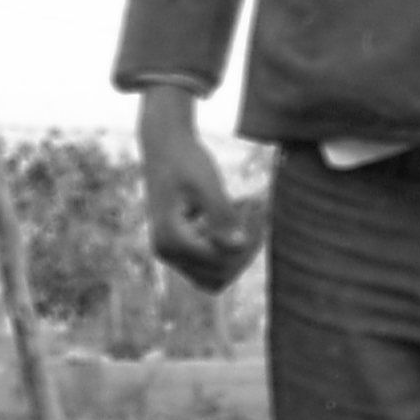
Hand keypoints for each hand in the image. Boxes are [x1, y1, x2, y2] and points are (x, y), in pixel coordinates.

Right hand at [138, 88, 258, 291]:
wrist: (165, 145)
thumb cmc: (187, 160)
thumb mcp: (208, 184)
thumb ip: (222, 216)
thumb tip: (238, 247)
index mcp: (170, 239)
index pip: (222, 259)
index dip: (247, 237)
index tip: (253, 201)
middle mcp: (168, 252)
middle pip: (222, 274)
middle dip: (246, 245)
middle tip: (254, 205)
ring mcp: (174, 253)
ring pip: (220, 275)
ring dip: (241, 251)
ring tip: (248, 212)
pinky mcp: (183, 248)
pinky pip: (215, 265)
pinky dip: (232, 246)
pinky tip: (237, 212)